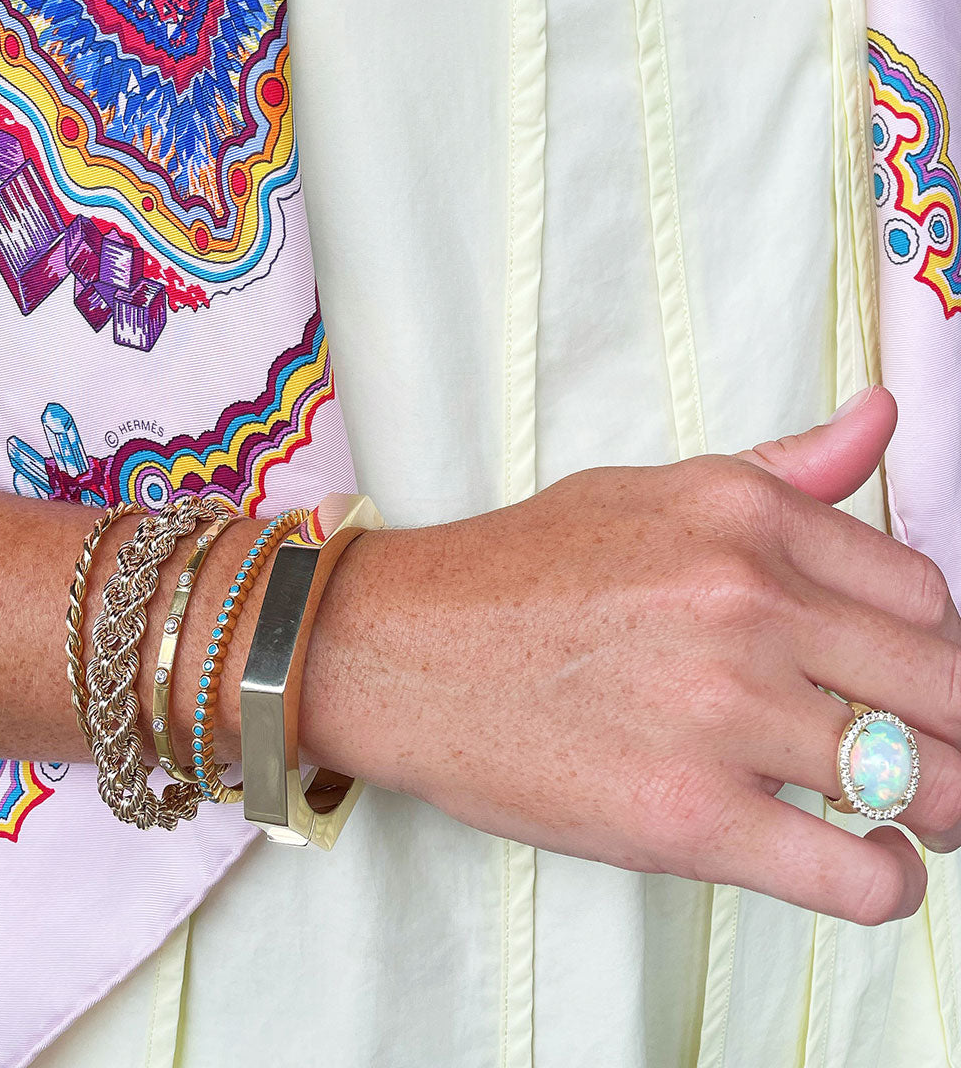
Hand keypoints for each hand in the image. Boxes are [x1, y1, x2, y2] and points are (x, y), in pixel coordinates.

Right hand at [304, 386, 960, 924]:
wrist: (400, 649)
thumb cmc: (516, 572)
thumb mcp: (646, 491)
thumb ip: (781, 469)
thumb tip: (882, 421)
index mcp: (744, 518)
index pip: (924, 593)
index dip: (935, 648)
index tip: (911, 681)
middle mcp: (745, 605)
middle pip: (948, 685)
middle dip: (959, 731)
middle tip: (939, 757)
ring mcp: (721, 713)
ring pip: (929, 784)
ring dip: (945, 811)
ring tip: (912, 819)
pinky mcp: (686, 816)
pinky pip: (856, 874)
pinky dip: (886, 883)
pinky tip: (864, 865)